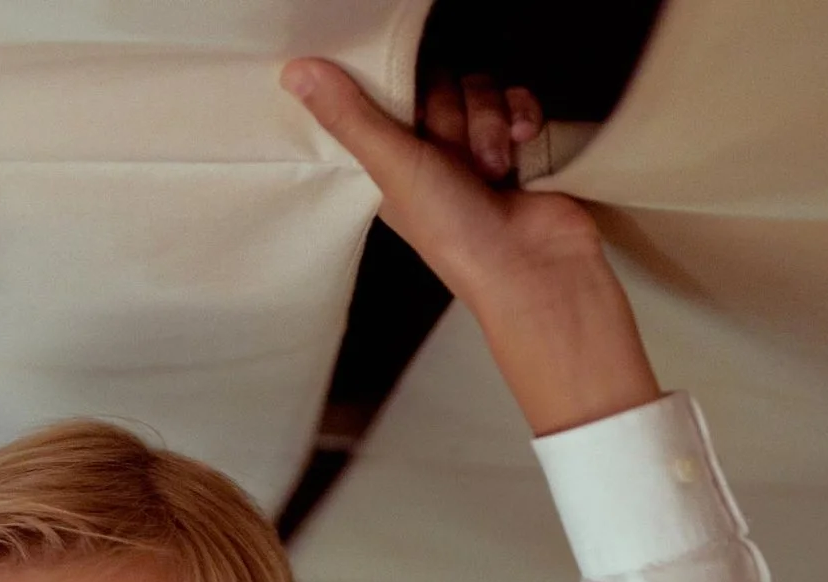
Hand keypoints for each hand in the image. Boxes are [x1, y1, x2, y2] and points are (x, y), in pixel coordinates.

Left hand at [281, 57, 660, 435]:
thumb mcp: (392, 170)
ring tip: (495, 170)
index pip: (388, 93)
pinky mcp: (519, 141)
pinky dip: (523, 117)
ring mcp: (479, 146)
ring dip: (491, 125)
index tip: (407, 110)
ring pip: (482, 88)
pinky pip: (518, 97)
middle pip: (441, 83)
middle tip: (460, 162)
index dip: (400, 92)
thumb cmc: (455, 233)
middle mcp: (432, 153)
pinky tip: (523, 145)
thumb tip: (292, 71)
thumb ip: (349, 117)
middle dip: (456, 118)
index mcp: (391, 162)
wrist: (536, 264)